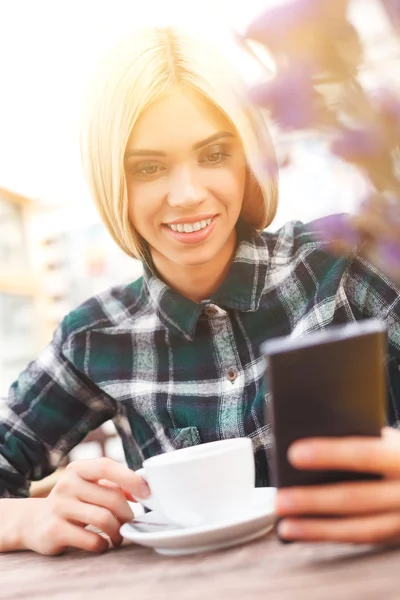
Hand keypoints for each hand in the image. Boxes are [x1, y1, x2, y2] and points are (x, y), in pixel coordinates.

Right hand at [19, 457, 149, 554]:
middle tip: (129, 523)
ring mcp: (58, 506)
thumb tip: (142, 490)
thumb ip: (114, 485)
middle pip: (111, 497)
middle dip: (127, 513)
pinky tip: (102, 544)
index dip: (130, 478)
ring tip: (118, 536)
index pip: (106, 466)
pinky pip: (91, 539)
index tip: (147, 492)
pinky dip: (103, 544)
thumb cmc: (73, 502)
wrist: (35, 523)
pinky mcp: (54, 530)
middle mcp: (66, 484)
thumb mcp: (89, 487)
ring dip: (117, 531)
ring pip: (103, 518)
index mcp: (78, 469)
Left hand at [276, 427, 399, 543]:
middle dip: (313, 501)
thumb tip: (310, 436)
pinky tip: (307, 534)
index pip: (365, 453)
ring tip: (286, 526)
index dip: (330, 454)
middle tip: (281, 500)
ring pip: (359, 529)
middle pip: (356, 498)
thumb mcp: (389, 441)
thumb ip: (360, 438)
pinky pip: (362, 539)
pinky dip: (332, 537)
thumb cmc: (399, 454)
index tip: (294, 453)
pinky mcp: (399, 536)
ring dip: (318, 529)